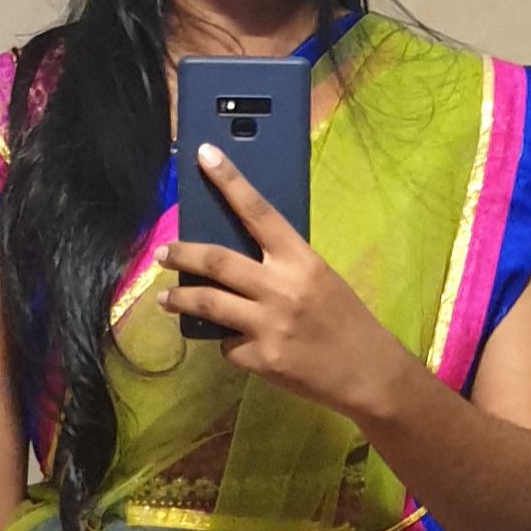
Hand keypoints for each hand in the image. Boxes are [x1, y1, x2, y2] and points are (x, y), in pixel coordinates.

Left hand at [160, 145, 412, 421]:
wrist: (369, 374)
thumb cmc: (346, 321)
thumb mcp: (320, 280)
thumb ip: (283, 266)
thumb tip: (238, 257)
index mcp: (302, 260)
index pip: (258, 212)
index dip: (229, 181)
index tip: (204, 156)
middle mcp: (282, 288)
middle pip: (217, 260)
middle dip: (182, 254)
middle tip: (162, 252)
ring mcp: (268, 325)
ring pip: (208, 303)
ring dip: (180, 298)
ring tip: (166, 297)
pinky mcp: (260, 359)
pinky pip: (227, 344)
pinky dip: (227, 342)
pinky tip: (236, 344)